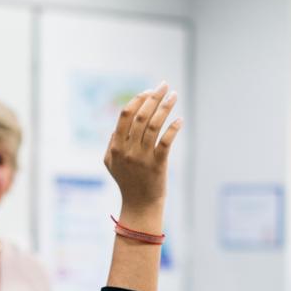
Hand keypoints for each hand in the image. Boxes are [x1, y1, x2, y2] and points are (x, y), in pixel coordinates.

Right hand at [104, 82, 181, 227]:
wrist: (140, 205)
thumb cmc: (127, 182)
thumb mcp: (111, 163)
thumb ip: (112, 142)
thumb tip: (119, 123)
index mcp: (116, 146)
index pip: (125, 115)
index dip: (138, 100)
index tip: (149, 91)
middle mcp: (128, 150)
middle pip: (141, 116)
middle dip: (153, 97)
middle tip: (164, 86)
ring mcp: (142, 157)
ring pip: (154, 125)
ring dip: (165, 107)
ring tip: (174, 95)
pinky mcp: (157, 165)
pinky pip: (166, 141)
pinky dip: (173, 128)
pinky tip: (180, 119)